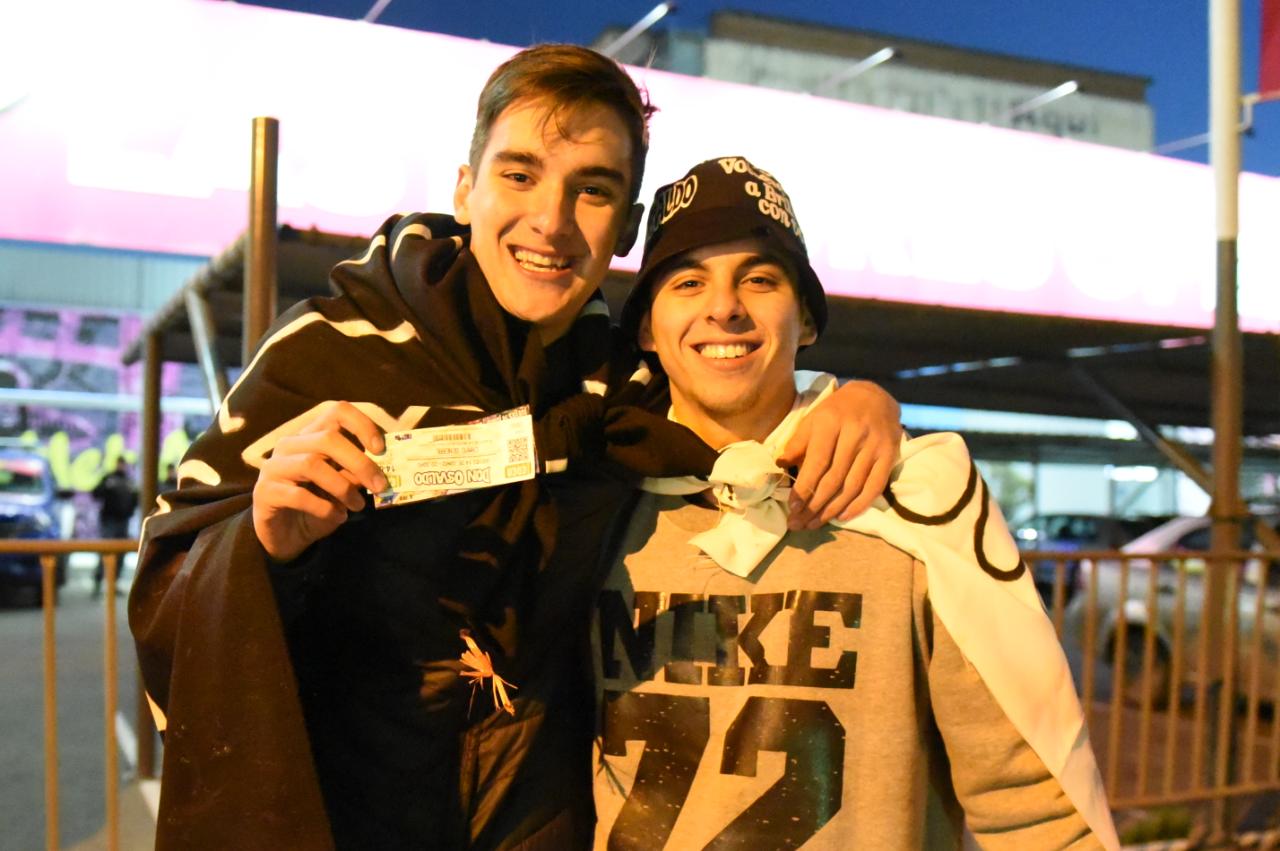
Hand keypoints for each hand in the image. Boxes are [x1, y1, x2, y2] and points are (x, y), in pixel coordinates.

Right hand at [252, 402, 387, 560]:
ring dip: (343, 487)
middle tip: (379, 485)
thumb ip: (356, 473)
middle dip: (359, 462)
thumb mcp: (343, 486)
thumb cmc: (317, 505)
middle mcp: (290, 444)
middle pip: (327, 438)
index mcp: (311, 435)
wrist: (284, 536)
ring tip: (358, 505)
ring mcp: (274, 466)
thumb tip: (380, 470)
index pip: (337, 411)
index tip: (380, 449)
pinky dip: (324, 508)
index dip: (362, 425)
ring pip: (312, 464)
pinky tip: (337, 517)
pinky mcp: (264, 492)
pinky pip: (298, 495)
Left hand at [777, 380, 901, 529]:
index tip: (792, 508)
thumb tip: (780, 466)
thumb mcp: (813, 419)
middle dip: (814, 505)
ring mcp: (874, 446)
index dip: (804, 488)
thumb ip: (798, 443)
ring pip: (852, 486)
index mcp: (830, 422)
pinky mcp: (889, 455)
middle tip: (799, 524)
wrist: (874, 396)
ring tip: (815, 524)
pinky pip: (874, 486)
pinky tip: (842, 516)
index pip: (816, 463)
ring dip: (832, 510)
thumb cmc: (837, 411)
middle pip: (833, 479)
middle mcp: (854, 434)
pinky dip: (859, 505)